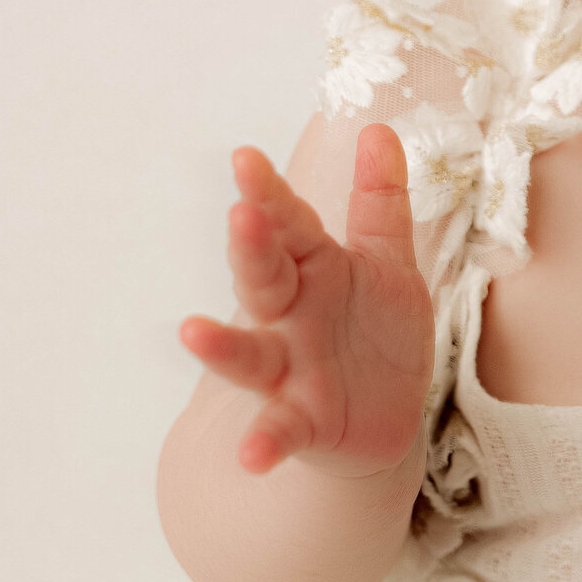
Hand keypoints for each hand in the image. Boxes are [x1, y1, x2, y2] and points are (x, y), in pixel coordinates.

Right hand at [179, 125, 434, 477]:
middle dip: (251, 248)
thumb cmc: (377, 328)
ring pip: (250, 354)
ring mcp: (290, 369)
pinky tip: (251, 455)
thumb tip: (376, 127)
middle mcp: (291, 315)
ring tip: (191, 332)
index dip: (269, 192)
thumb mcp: (389, 259)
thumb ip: (379, 198)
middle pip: (264, 278)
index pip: (289, 224)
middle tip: (241, 215)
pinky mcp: (302, 420)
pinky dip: (264, 441)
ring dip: (221, 346)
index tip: (246, 157)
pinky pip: (278, 430)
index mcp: (315, 269)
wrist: (391, 413)